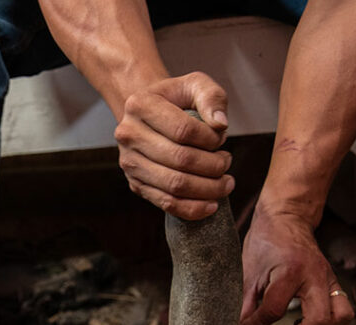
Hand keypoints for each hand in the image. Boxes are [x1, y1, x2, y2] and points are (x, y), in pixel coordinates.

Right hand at [114, 72, 233, 219]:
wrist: (149, 115)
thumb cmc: (176, 100)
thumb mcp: (195, 84)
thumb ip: (211, 97)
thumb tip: (221, 125)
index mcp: (140, 105)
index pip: (183, 130)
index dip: (210, 139)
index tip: (221, 138)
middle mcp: (128, 135)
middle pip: (179, 160)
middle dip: (213, 166)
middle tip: (227, 163)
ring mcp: (130, 163)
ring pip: (174, 185)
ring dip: (207, 189)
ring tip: (225, 184)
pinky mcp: (136, 185)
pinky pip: (166, 203)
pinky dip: (192, 209)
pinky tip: (211, 205)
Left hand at [237, 207, 352, 324]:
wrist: (288, 217)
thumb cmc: (267, 240)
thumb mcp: (249, 271)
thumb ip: (245, 304)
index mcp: (290, 271)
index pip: (274, 310)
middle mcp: (315, 276)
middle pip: (321, 320)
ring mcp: (329, 279)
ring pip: (341, 317)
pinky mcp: (334, 282)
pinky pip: (341, 309)